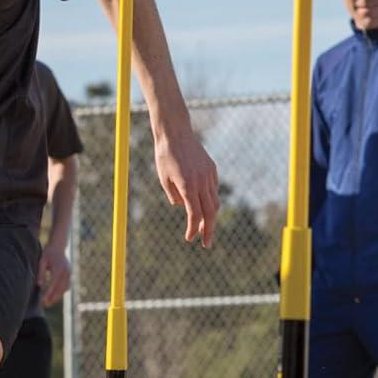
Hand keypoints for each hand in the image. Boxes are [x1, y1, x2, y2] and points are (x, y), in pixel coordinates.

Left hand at [37, 245, 71, 305]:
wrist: (58, 246)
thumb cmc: (48, 253)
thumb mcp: (42, 261)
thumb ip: (41, 273)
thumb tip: (39, 285)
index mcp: (58, 269)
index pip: (53, 285)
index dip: (48, 294)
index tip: (42, 300)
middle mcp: (66, 272)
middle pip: (60, 289)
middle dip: (52, 298)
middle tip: (45, 305)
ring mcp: (69, 274)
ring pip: (64, 289)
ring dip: (57, 297)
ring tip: (49, 303)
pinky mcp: (70, 274)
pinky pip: (67, 286)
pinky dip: (61, 292)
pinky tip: (55, 296)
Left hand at [154, 132, 219, 246]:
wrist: (176, 132)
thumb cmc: (165, 156)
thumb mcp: (163, 179)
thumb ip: (173, 195)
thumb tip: (183, 207)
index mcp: (187, 185)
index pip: (194, 214)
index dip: (192, 229)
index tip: (189, 238)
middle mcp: (201, 181)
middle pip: (210, 212)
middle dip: (208, 230)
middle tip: (206, 244)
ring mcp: (209, 175)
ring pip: (214, 202)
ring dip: (211, 218)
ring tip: (205, 229)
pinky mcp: (212, 169)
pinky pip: (213, 190)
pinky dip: (210, 201)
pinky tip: (204, 207)